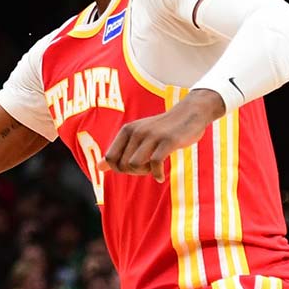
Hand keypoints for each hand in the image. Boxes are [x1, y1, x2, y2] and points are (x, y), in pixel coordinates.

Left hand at [101, 89, 224, 181]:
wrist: (190, 113)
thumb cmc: (163, 128)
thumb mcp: (138, 136)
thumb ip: (119, 151)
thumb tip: (98, 167)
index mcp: (127, 130)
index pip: (110, 158)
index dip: (119, 169)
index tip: (133, 167)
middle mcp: (137, 131)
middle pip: (122, 165)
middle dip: (133, 172)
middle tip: (146, 168)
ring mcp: (152, 136)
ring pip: (134, 165)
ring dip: (143, 173)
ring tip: (153, 169)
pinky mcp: (167, 141)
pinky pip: (155, 164)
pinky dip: (157, 174)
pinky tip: (160, 176)